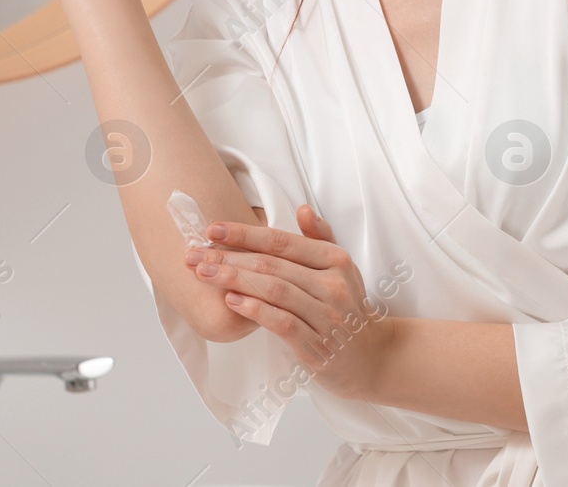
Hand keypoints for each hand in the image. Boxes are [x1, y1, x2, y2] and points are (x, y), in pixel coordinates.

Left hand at [183, 204, 396, 399]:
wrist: (373, 358)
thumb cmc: (348, 309)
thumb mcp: (341, 269)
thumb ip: (320, 238)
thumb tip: (302, 209)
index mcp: (335, 260)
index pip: (282, 241)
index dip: (245, 233)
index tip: (212, 229)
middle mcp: (332, 285)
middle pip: (272, 265)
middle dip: (229, 257)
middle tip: (194, 254)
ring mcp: (326, 316)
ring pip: (274, 290)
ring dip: (235, 279)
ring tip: (205, 273)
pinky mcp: (317, 345)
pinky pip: (282, 323)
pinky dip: (256, 310)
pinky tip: (232, 301)